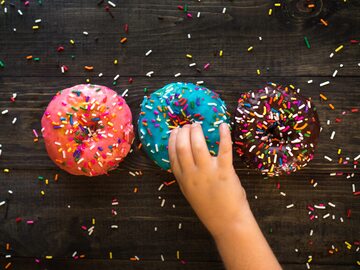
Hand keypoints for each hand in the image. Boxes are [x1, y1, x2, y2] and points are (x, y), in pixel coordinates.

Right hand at [168, 123, 249, 237]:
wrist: (227, 222)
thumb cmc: (209, 207)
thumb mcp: (190, 192)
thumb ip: (186, 175)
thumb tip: (184, 156)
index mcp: (183, 179)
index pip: (172, 154)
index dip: (173, 140)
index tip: (176, 131)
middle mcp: (192, 174)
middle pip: (183, 147)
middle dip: (184, 132)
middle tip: (188, 126)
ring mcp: (208, 172)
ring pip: (198, 145)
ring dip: (197, 132)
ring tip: (198, 125)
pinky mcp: (225, 171)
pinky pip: (224, 149)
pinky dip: (224, 135)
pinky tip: (223, 126)